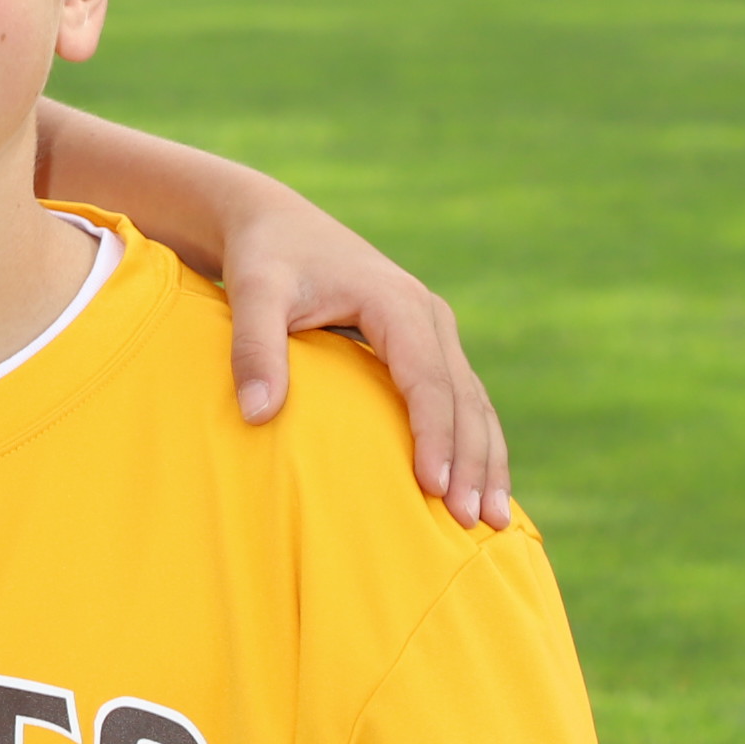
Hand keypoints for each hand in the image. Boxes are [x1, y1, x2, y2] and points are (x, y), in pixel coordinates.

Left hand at [215, 194, 511, 525]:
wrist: (274, 221)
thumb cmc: (264, 257)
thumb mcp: (252, 292)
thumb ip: (254, 348)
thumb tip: (256, 413)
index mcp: (395, 302)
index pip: (427, 379)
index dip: (435, 435)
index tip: (433, 487)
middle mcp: (427, 315)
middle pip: (464, 397)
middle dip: (473, 461)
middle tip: (473, 522)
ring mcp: (433, 330)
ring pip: (474, 402)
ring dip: (486, 460)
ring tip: (492, 521)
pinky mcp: (425, 344)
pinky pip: (460, 398)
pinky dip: (474, 443)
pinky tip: (478, 488)